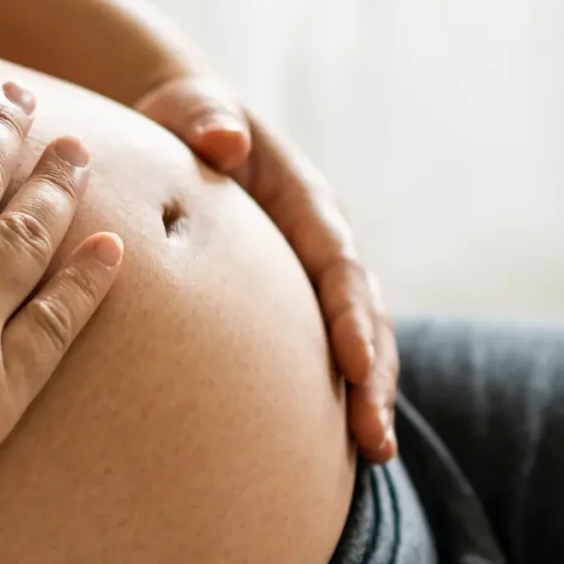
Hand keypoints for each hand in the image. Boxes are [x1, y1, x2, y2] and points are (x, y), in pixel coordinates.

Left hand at [136, 75, 398, 461]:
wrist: (190, 128)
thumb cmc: (186, 119)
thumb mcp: (191, 107)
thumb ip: (206, 117)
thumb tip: (226, 140)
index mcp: (307, 202)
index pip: (339, 264)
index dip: (352, 314)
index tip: (355, 364)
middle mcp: (325, 245)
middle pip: (366, 317)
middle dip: (375, 378)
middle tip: (377, 439)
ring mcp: (316, 282)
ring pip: (358, 344)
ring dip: (369, 398)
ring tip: (376, 456)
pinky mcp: (297, 307)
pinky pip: (324, 357)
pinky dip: (336, 399)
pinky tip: (335, 454)